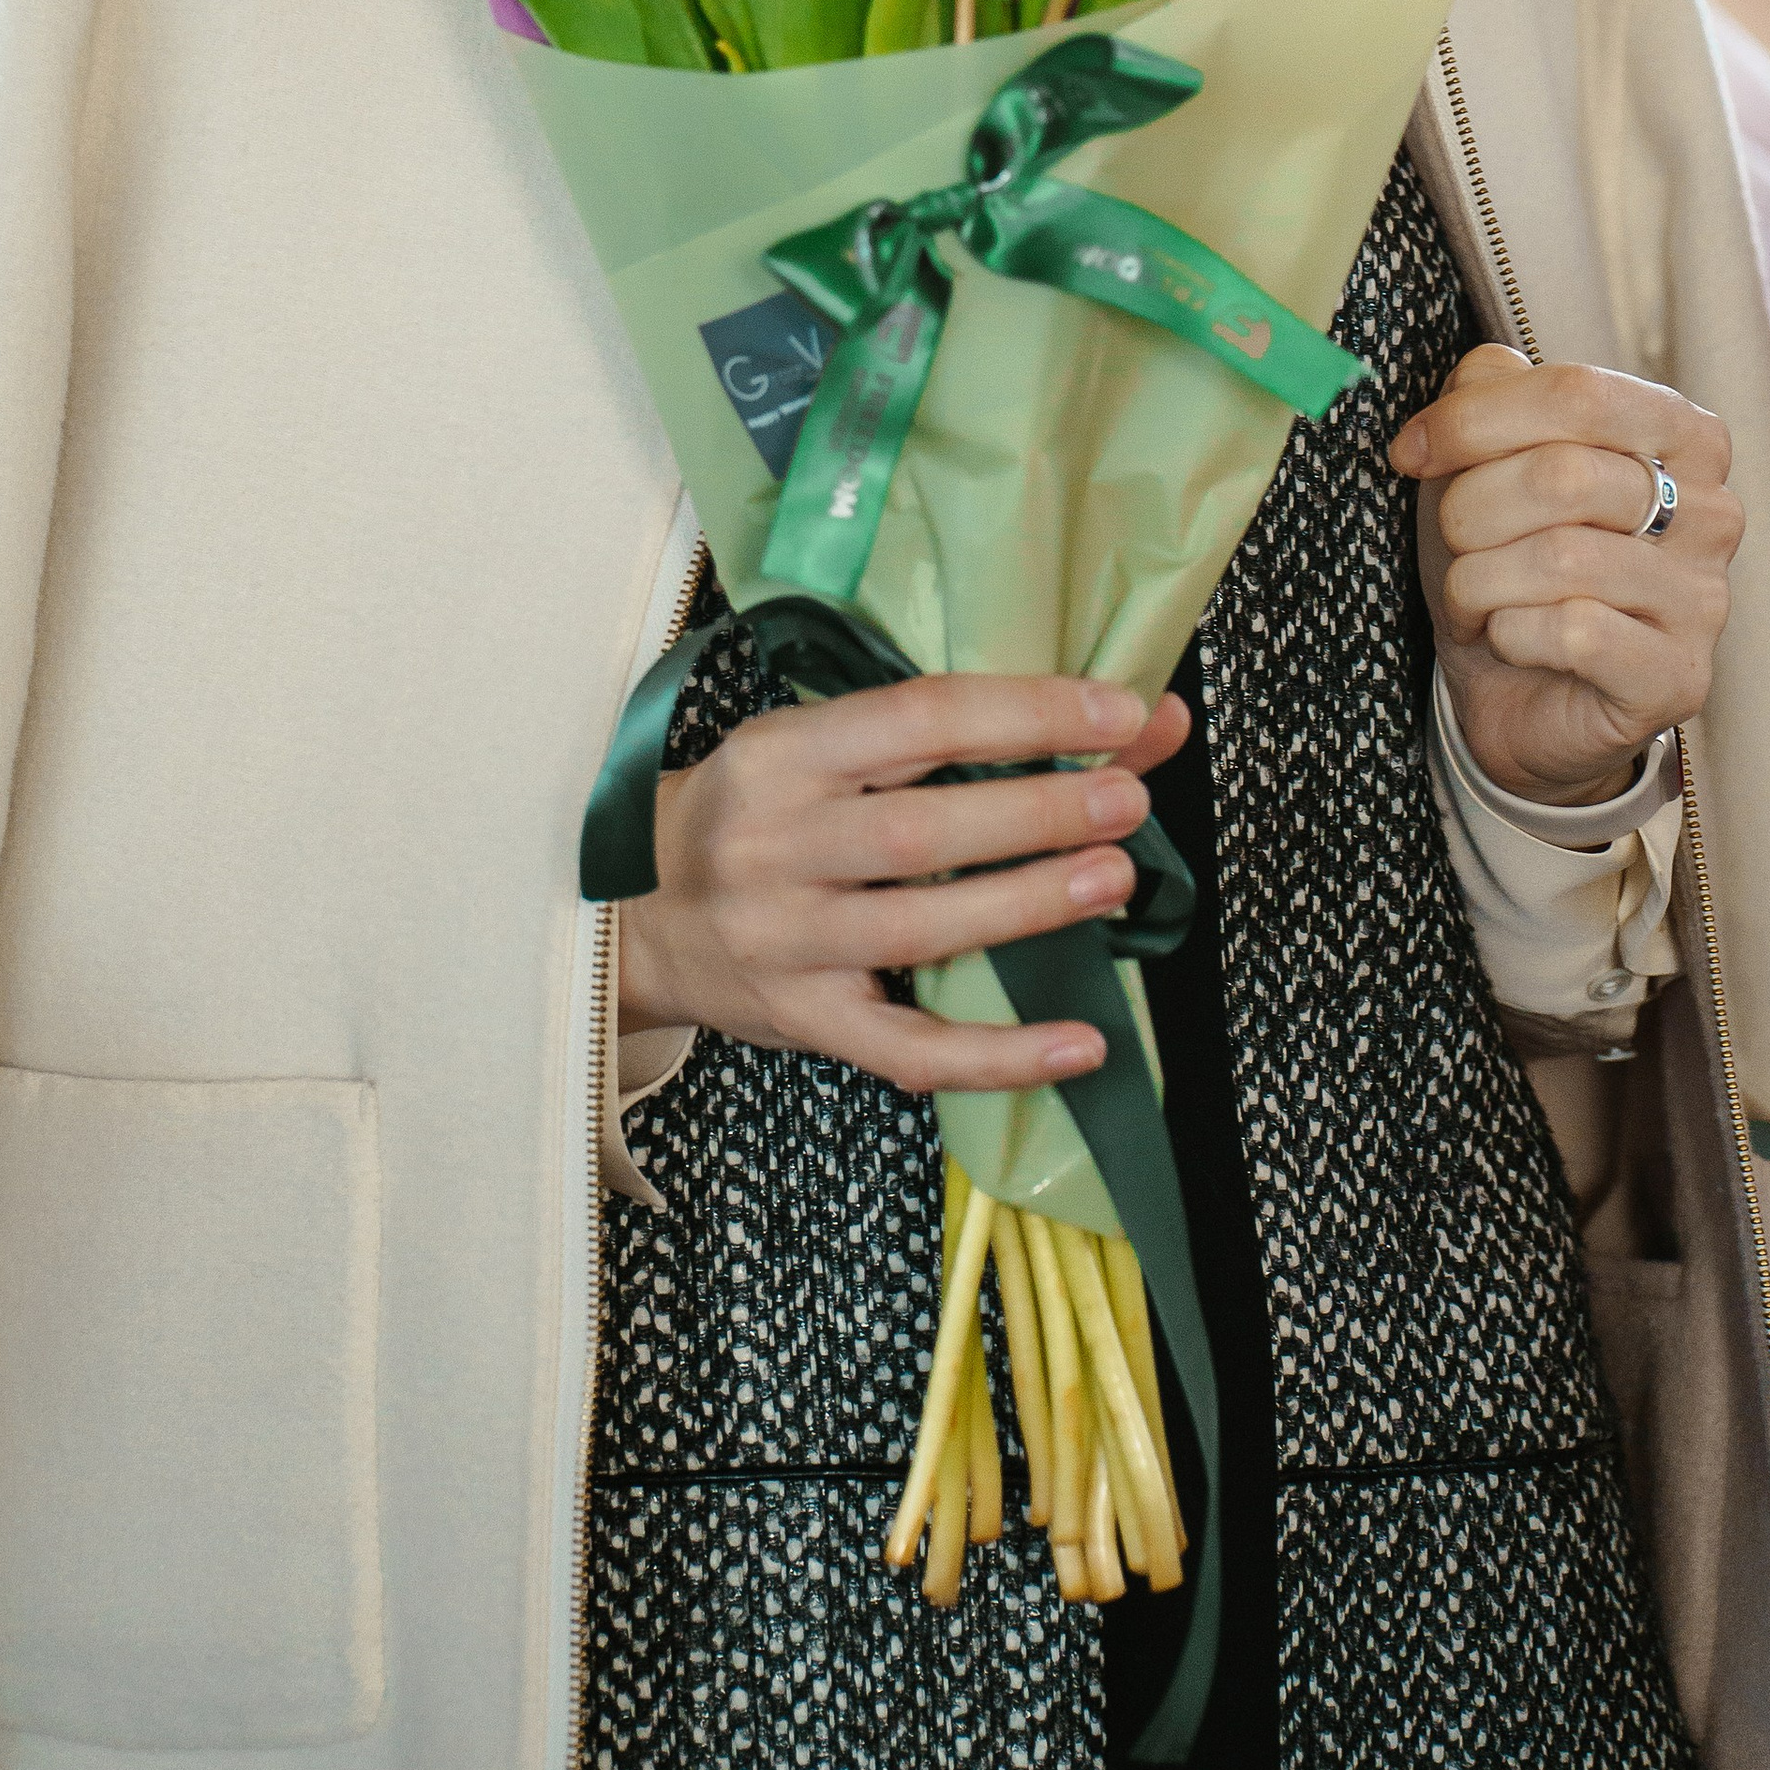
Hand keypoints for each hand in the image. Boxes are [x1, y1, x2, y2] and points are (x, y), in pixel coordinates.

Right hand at [616, 671, 1190, 1093]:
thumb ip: (959, 731)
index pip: (918, 718)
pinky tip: (1079, 1042)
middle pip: (920, 830)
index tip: (1119, 715)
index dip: (1026, 713)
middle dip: (1036, 813)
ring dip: (1027, 906)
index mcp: (784, 752)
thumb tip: (1136, 719)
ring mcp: (786, 941)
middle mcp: (775, 844)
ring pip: (919, 931)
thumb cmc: (752, 811)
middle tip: (1126, 800)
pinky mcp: (804, 1020)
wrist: (633, 910)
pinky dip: (1000, 1055)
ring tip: (1114, 878)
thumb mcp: (820, 745)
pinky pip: (909, 1050)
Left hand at [1391, 345, 1740, 808]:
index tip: (1410, 454)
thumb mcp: (1482, 458)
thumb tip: (1484, 369)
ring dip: (1480, 580)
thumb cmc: (1505, 556)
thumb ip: (1488, 390)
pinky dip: (1511, 634)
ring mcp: (1704, 598)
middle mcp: (1711, 509)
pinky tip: (1511, 640)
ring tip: (1475, 599)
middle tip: (1453, 545)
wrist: (1511, 686)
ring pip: (1561, 559)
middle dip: (1469, 510)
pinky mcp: (1679, 677)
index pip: (1577, 392)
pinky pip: (1574, 633)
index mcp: (1679, 433)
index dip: (1473, 420)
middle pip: (1562, 475)